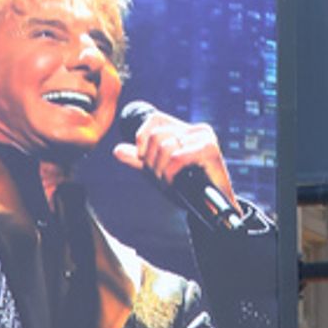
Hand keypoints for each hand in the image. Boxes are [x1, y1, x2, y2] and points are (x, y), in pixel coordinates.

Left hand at [112, 108, 236, 206]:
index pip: (154, 118)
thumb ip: (139, 160)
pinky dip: (170, 174)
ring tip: (169, 182)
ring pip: (165, 146)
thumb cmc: (188, 188)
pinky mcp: (210, 149)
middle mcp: (195, 129)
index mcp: (184, 129)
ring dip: (161, 171)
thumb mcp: (158, 171)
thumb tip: (116, 150)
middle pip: (156, 135)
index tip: (145, 160)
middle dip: (151, 161)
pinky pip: (177, 157)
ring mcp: (204, 138)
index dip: (142, 139)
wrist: (211, 208)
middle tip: (160, 178)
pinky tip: (175, 183)